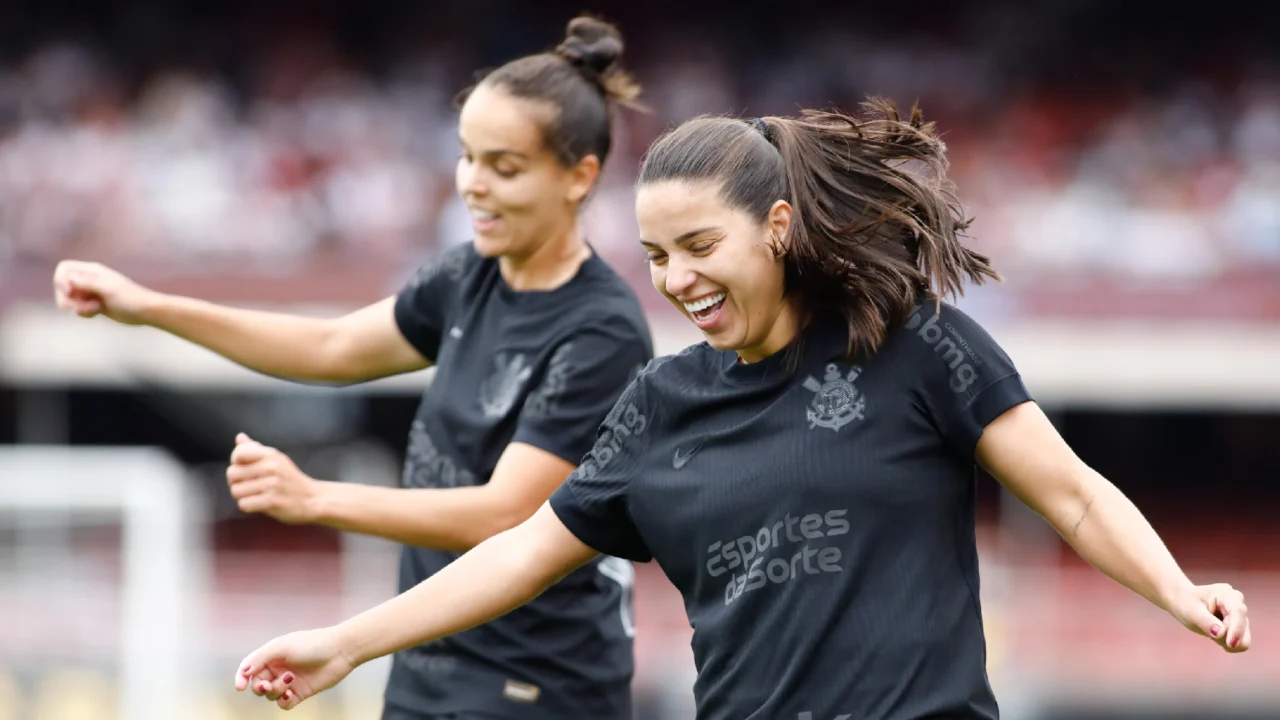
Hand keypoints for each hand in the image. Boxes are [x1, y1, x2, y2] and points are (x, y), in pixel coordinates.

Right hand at [52, 260, 158, 324]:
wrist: (145, 311)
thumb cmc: (130, 298)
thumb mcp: (108, 289)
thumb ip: (88, 282)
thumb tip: (68, 278)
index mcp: (92, 270)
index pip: (64, 268)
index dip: (61, 280)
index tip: (70, 292)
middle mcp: (89, 279)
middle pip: (62, 285)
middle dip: (67, 298)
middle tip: (78, 307)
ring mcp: (91, 292)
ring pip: (69, 299)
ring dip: (77, 307)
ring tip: (94, 309)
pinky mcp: (94, 304)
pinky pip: (78, 309)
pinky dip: (83, 313)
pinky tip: (97, 313)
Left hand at [227, 433, 318, 523]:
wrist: (313, 499)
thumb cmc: (290, 479)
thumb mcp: (276, 460)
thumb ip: (255, 449)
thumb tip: (239, 437)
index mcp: (271, 454)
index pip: (239, 452)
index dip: (236, 462)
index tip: (244, 468)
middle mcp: (271, 467)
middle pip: (232, 473)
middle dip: (235, 482)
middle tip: (248, 485)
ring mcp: (272, 484)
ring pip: (236, 491)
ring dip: (242, 496)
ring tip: (255, 495)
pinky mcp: (272, 501)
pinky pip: (244, 504)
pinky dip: (249, 506)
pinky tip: (259, 504)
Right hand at [235, 627, 354, 709]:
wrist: (340, 651)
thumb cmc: (312, 644)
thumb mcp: (283, 647)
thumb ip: (261, 658)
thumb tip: (244, 672)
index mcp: (272, 655)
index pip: (249, 668)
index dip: (241, 677)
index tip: (240, 686)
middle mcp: (278, 669)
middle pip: (258, 684)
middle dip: (259, 687)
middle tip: (267, 686)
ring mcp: (289, 682)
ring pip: (270, 695)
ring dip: (276, 690)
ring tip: (290, 680)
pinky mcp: (300, 693)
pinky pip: (284, 704)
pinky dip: (284, 702)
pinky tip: (291, 694)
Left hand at [1169, 582, 1250, 652]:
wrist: (1184, 602)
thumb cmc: (1186, 603)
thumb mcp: (1191, 611)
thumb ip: (1205, 621)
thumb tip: (1222, 633)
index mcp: (1227, 594)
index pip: (1238, 611)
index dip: (1237, 629)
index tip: (1230, 644)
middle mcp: (1238, 602)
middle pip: (1243, 628)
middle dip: (1227, 637)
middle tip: (1207, 630)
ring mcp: (1240, 615)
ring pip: (1243, 639)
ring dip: (1226, 641)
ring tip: (1209, 630)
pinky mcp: (1239, 625)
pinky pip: (1240, 643)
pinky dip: (1227, 644)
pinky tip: (1214, 633)